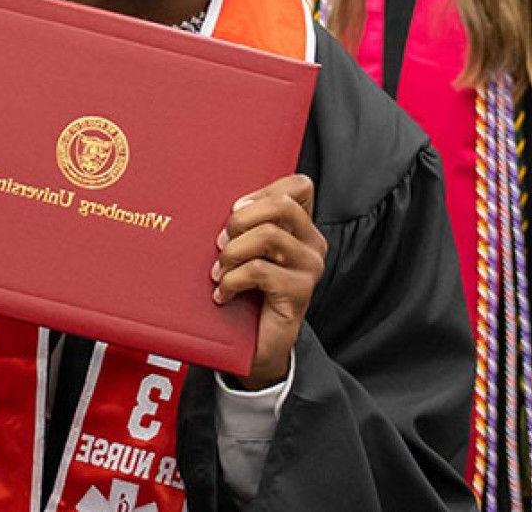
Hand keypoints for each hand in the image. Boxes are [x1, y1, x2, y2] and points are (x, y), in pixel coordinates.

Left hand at [212, 173, 326, 389]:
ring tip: (220, 271)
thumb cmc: (249, 292)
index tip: (236, 209)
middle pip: (282, 205)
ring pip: (268, 235)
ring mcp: (309, 267)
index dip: (264, 190)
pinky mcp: (299, 291)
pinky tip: (223, 294)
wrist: (260, 346)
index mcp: (302, 226)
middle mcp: (312, 243)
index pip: (299, 186)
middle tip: (221, 242)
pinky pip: (259, 270)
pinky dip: (232, 280)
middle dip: (242, 219)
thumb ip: (246, 226)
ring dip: (233, 252)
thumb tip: (222, 207)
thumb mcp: (247, 251)